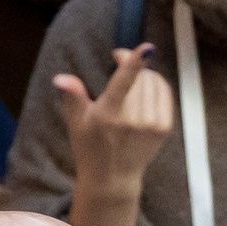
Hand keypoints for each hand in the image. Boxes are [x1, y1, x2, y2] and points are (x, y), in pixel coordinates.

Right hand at [55, 45, 175, 225]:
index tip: (146, 47)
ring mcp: (151, 126)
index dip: (135, 63)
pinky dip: (156, 85)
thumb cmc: (90, 147)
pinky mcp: (164, 129)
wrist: (112, 178)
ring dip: (144, 74)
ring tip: (131, 80)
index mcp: (108, 116)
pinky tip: (144, 89)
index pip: (124, 84)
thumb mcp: (75, 122)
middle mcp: (132, 121)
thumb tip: (61, 78)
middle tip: (119, 59)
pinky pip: (165, 93)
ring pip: (154, 82)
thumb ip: (72, 97)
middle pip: (141, 77)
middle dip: (131, 62)